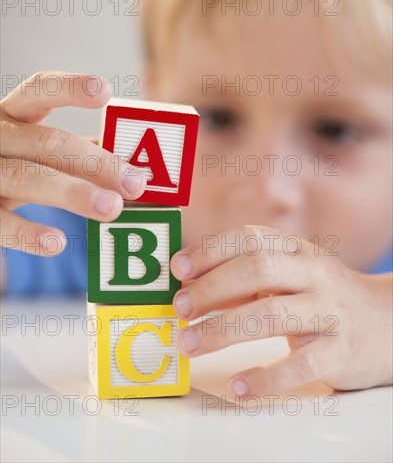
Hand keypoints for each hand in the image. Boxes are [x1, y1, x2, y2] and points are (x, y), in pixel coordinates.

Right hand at [0, 71, 145, 255]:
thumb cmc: (16, 165)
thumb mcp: (37, 151)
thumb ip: (81, 152)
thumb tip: (136, 167)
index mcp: (13, 115)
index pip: (38, 91)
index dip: (69, 88)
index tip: (105, 91)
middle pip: (46, 143)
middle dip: (95, 162)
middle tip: (135, 183)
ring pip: (25, 178)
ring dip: (73, 193)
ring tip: (112, 208)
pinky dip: (27, 234)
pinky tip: (56, 243)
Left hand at [170, 226, 392, 395]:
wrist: (385, 323)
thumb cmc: (320, 296)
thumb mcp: (287, 277)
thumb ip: (243, 281)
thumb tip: (190, 288)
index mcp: (296, 250)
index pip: (249, 238)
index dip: (210, 250)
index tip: (178, 268)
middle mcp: (313, 274)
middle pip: (258, 270)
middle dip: (212, 288)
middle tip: (180, 308)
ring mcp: (329, 311)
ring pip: (273, 315)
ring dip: (223, 330)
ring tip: (190, 344)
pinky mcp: (341, 351)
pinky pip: (301, 365)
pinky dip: (265, 377)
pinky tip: (238, 386)